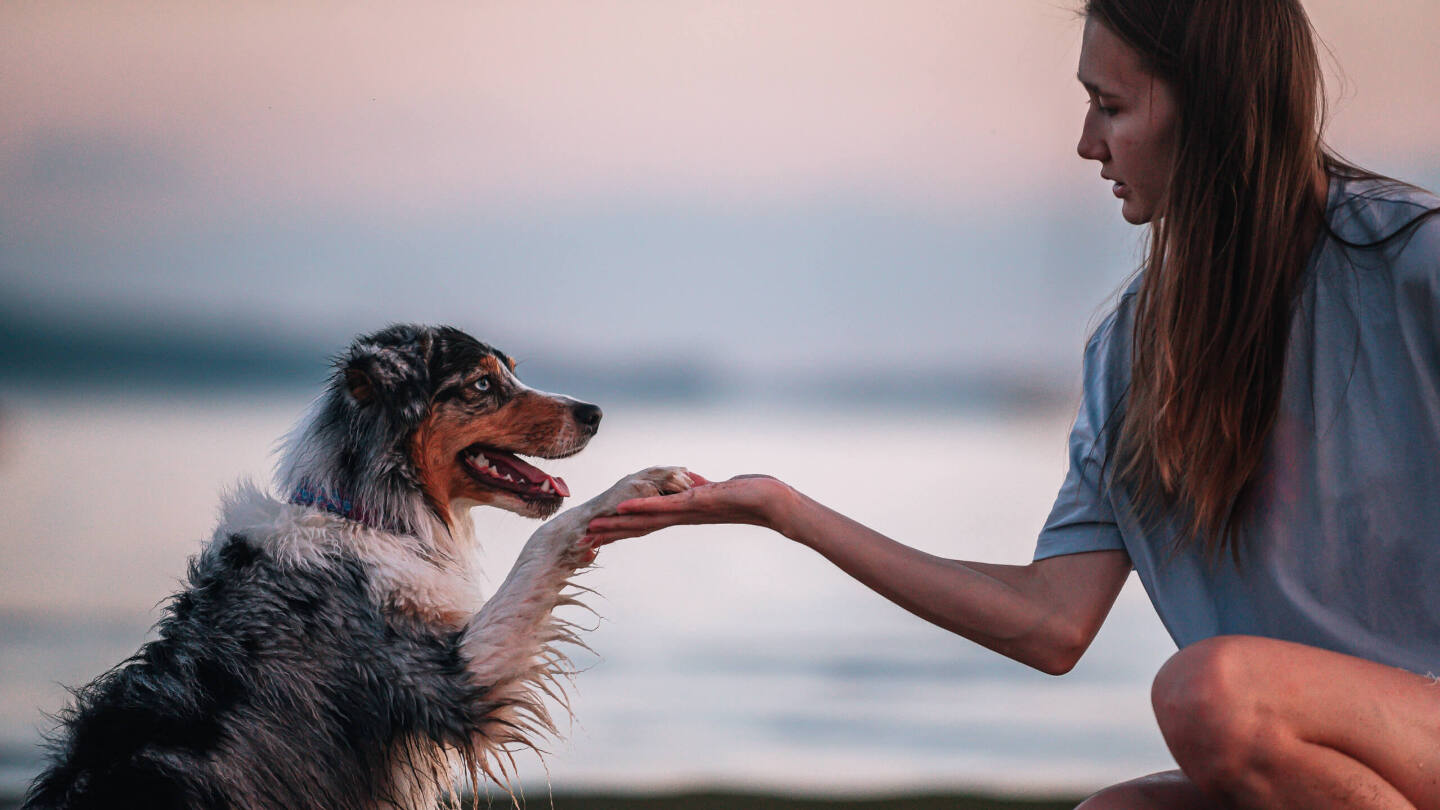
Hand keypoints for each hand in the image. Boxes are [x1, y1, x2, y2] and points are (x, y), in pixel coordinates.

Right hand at [582, 473, 798, 545]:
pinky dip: (641, 508)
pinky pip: (662, 507)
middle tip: (584, 540)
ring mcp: (686, 512)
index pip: (649, 522)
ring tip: (593, 528)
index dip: (624, 527)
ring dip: (618, 524)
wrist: (774, 503)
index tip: (601, 534)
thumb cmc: (752, 495)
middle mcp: (682, 517)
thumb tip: (695, 484)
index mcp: (685, 514)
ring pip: (645, 519)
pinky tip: (622, 510)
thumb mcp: (719, 490)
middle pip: (640, 526)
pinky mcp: (693, 505)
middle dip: (612, 532)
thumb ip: (702, 488)